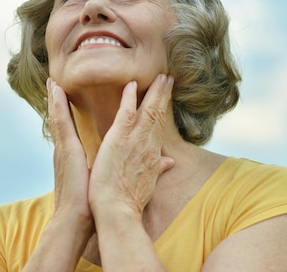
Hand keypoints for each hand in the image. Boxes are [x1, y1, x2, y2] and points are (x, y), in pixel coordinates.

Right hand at [46, 79, 93, 230]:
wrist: (76, 221)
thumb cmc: (89, 206)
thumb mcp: (98, 182)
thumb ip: (107, 170)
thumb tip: (118, 167)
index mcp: (72, 158)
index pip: (69, 130)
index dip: (66, 113)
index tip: (64, 98)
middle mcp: (64, 151)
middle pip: (60, 120)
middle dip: (57, 101)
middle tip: (53, 83)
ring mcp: (63, 150)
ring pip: (58, 117)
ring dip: (55, 98)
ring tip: (52, 82)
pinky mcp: (66, 150)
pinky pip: (61, 123)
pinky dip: (58, 106)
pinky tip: (56, 91)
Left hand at [88, 74, 175, 217]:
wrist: (117, 211)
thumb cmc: (129, 200)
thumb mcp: (148, 182)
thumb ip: (158, 168)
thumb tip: (170, 162)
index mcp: (152, 154)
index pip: (160, 126)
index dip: (164, 108)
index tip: (167, 93)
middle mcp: (147, 145)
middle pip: (159, 114)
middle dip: (163, 94)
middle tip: (167, 77)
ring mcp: (133, 141)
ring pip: (148, 111)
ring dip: (154, 92)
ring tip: (160, 76)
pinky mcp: (118, 140)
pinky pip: (126, 114)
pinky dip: (129, 99)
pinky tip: (131, 85)